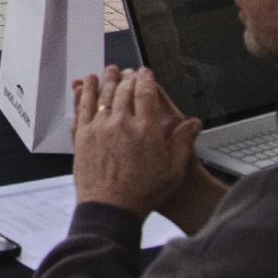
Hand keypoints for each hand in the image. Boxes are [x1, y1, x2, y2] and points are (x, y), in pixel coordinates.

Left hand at [70, 66, 201, 219]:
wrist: (112, 207)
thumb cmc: (143, 192)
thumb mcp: (173, 170)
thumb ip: (183, 142)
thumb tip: (194, 123)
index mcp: (146, 129)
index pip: (146, 93)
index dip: (146, 79)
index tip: (146, 72)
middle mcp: (122, 123)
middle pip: (123, 90)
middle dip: (126, 77)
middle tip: (127, 70)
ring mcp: (100, 128)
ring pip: (102, 94)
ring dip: (106, 79)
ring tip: (109, 70)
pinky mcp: (83, 135)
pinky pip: (83, 106)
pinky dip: (84, 92)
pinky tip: (84, 84)